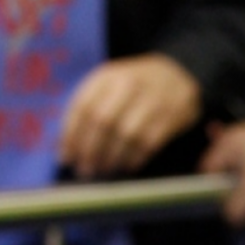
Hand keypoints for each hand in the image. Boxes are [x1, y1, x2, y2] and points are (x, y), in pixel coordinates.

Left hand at [59, 53, 201, 177]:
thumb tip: (65, 146)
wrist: (179, 74)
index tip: (67, 158)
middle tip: (86, 170)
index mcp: (107, 76)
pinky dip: (136, 158)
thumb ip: (89, 108)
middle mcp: (129, 85)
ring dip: (113, 157)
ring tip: (105, 170)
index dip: (72, 136)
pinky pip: (150, 142)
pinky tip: (128, 166)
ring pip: (127, 134)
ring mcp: (153, 99)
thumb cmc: (135, 85)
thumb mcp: (109, 85)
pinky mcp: (173, 115)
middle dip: (91, 150)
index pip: (83, 107)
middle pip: (103, 121)